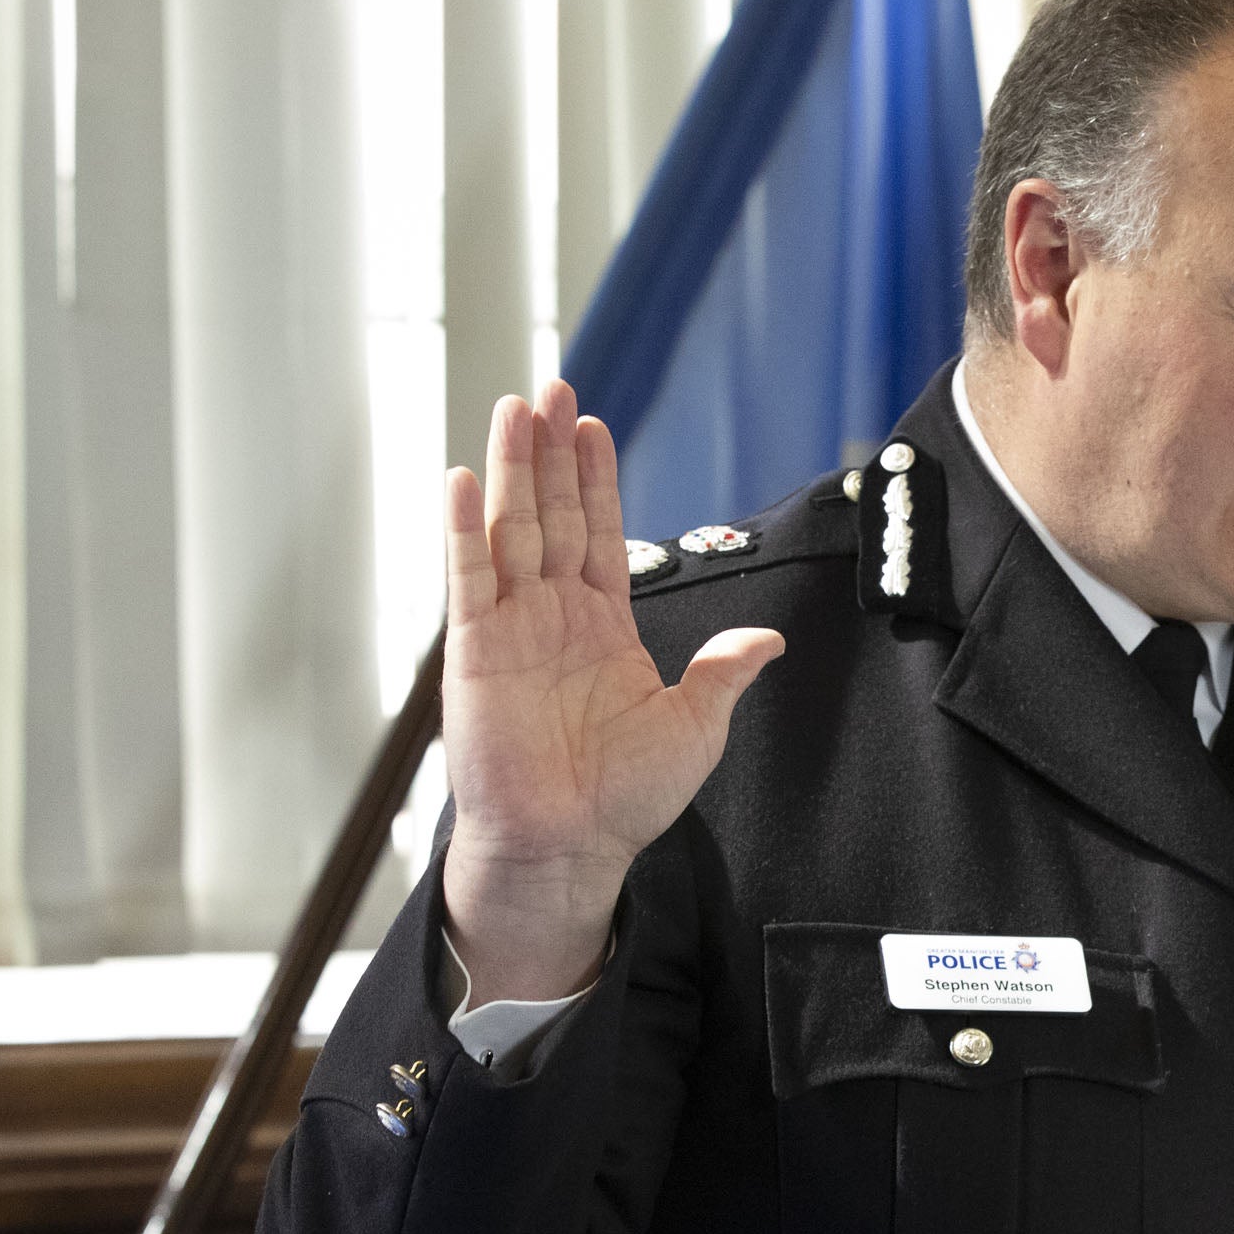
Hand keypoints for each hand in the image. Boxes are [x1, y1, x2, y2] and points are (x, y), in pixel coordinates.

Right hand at [441, 381, 782, 999]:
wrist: (572, 845)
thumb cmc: (628, 797)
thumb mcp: (695, 728)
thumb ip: (723, 673)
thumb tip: (770, 639)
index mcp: (604, 625)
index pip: (600, 533)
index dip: (595, 479)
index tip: (594, 425)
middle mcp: (554, 615)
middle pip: (550, 515)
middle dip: (550, 452)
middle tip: (551, 388)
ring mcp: (510, 629)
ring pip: (510, 531)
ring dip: (511, 470)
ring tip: (514, 409)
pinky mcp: (474, 653)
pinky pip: (468, 580)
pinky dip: (465, 530)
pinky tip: (464, 479)